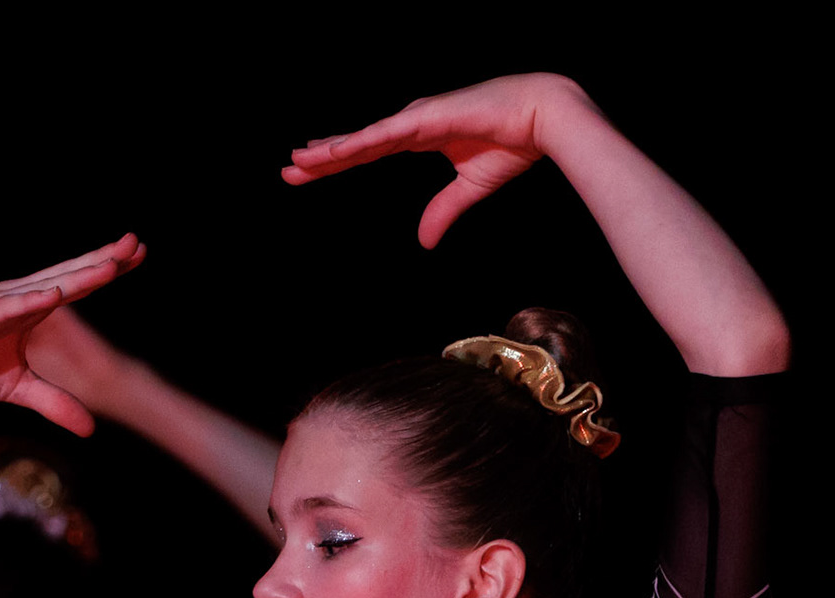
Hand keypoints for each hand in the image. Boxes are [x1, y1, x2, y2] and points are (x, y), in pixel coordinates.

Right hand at [0, 234, 144, 435]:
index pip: (76, 284)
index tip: (139, 254)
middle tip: (135, 243)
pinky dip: (28, 301)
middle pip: (67, 276)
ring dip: (75, 276)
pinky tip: (54, 294)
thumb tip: (91, 429)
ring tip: (108, 267)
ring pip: (42, 287)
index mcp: (30, 308)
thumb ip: (55, 402)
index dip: (105, 270)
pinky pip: (4, 308)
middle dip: (101, 261)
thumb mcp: (21, 389)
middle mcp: (16, 297)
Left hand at [283, 74, 593, 248]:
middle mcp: (413, 123)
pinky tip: (333, 151)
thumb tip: (424, 242)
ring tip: (298, 162)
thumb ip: (443, 210)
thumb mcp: (469, 186)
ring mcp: (418, 117)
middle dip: (323, 158)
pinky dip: (358, 142)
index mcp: (421, 136)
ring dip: (331, 150)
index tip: (311, 168)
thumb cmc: (514, 141)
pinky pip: (386, 134)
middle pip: (358, 144)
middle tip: (289, 171)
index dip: (340, 160)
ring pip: (365, 138)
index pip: (370, 151)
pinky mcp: (428, 117)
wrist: (545, 117)